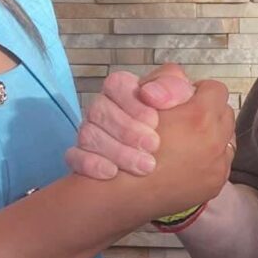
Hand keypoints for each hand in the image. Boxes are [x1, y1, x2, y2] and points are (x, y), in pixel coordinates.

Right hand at [66, 64, 196, 179]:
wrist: (173, 154)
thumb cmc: (174, 119)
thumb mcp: (182, 97)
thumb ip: (172, 87)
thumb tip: (150, 94)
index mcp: (122, 88)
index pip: (115, 84)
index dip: (132, 103)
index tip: (154, 120)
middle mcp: (102, 107)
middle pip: (100, 110)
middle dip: (127, 130)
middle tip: (153, 146)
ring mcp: (90, 131)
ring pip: (89, 135)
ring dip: (117, 151)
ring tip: (145, 166)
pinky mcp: (81, 156)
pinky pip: (75, 157)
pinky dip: (92, 164)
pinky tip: (112, 173)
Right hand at [116, 79, 235, 220]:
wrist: (124, 191)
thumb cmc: (128, 143)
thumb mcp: (144, 100)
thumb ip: (169, 83)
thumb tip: (187, 84)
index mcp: (199, 116)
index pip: (215, 89)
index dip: (198, 91)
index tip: (185, 98)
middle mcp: (214, 142)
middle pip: (224, 113)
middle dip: (209, 111)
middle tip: (187, 117)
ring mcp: (217, 166)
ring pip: (226, 137)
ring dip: (212, 134)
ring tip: (188, 138)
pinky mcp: (215, 184)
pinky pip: (222, 161)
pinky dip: (210, 157)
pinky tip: (187, 158)